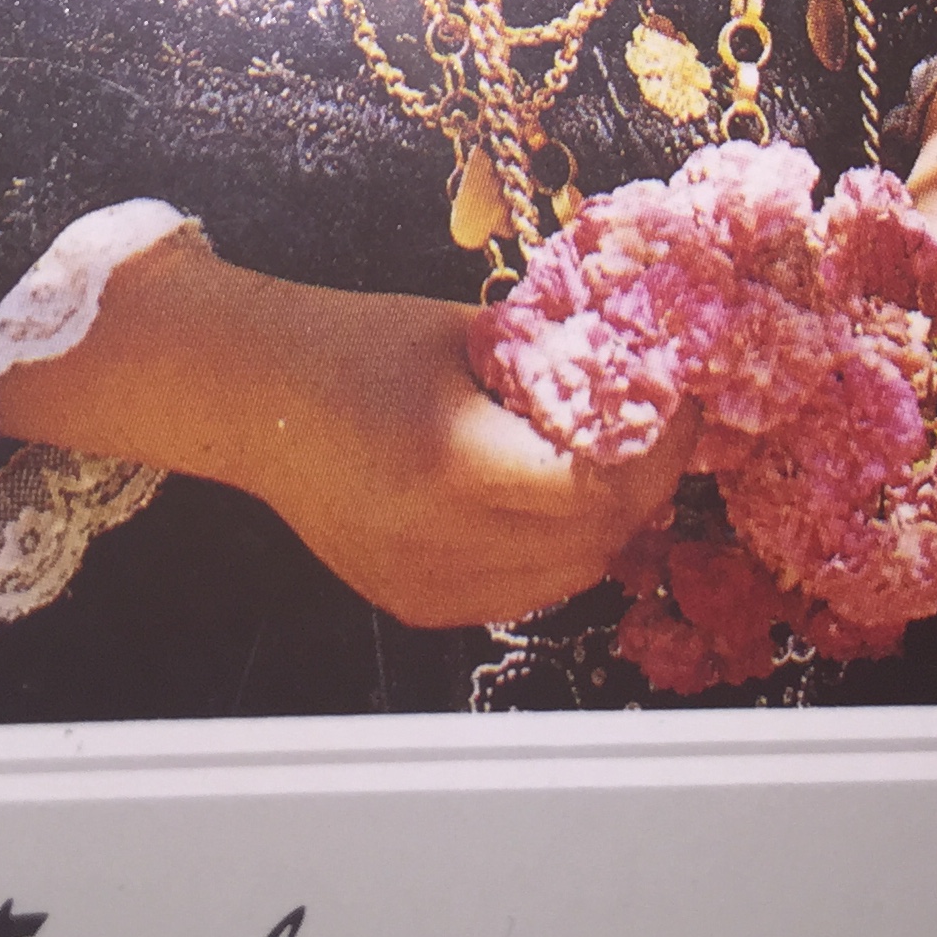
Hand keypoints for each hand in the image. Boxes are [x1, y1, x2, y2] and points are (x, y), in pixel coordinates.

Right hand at [0, 229, 693, 629]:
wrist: (256, 394)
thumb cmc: (357, 345)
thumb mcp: (470, 332)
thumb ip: (558, 364)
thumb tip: (649, 371)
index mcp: (454, 463)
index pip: (601, 487)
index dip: (659, 448)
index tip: (680, 402)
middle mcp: (438, 541)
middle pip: (595, 541)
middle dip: (645, 484)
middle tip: (664, 428)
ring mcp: (424, 585)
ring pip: (567, 578)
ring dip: (607, 523)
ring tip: (616, 458)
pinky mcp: (414, 603)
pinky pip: (521, 591)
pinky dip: (556, 550)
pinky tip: (553, 496)